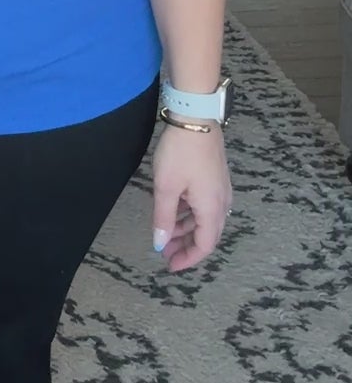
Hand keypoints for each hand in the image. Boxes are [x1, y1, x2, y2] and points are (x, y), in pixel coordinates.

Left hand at [151, 123, 231, 272]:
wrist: (196, 117)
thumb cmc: (180, 153)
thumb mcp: (166, 187)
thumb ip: (163, 218)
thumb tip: (160, 245)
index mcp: (212, 209)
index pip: (205, 245)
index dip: (189, 258)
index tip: (170, 265)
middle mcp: (222, 202)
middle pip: (207, 234)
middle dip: (186, 246)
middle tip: (165, 252)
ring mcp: (220, 189)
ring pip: (205, 219)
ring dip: (187, 230)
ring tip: (166, 234)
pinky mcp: (215, 177)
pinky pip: (205, 205)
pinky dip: (190, 214)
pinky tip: (175, 210)